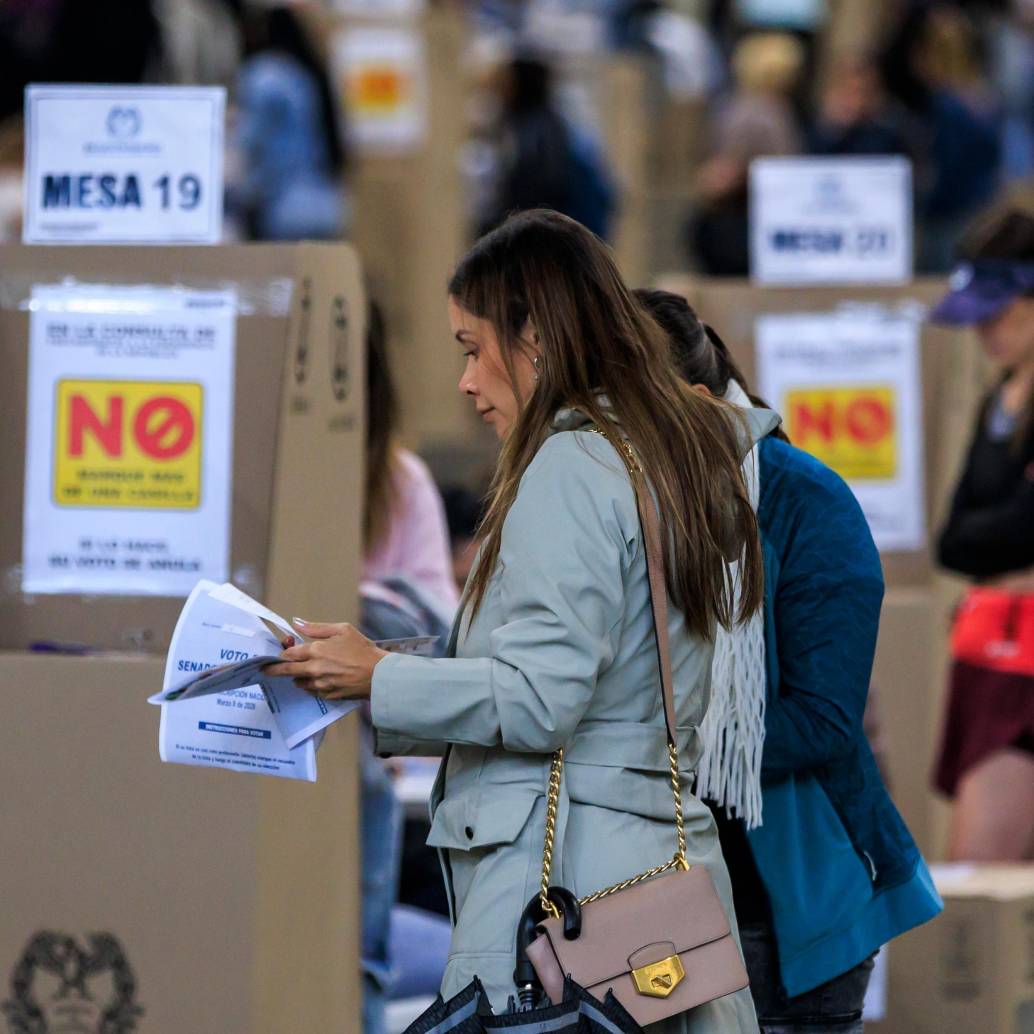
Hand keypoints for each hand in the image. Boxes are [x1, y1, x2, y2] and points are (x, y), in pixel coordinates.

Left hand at [263, 620, 387, 699]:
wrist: (379, 674)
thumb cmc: (363, 649)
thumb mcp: (342, 630)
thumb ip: (316, 627)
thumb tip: (296, 622)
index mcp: (316, 650)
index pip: (289, 653)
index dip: (282, 653)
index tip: (277, 654)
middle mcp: (314, 669)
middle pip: (286, 671)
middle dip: (274, 670)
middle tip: (266, 670)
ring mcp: (320, 684)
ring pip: (299, 682)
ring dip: (297, 677)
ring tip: (302, 672)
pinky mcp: (327, 695)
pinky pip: (311, 692)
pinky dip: (310, 686)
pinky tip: (317, 680)